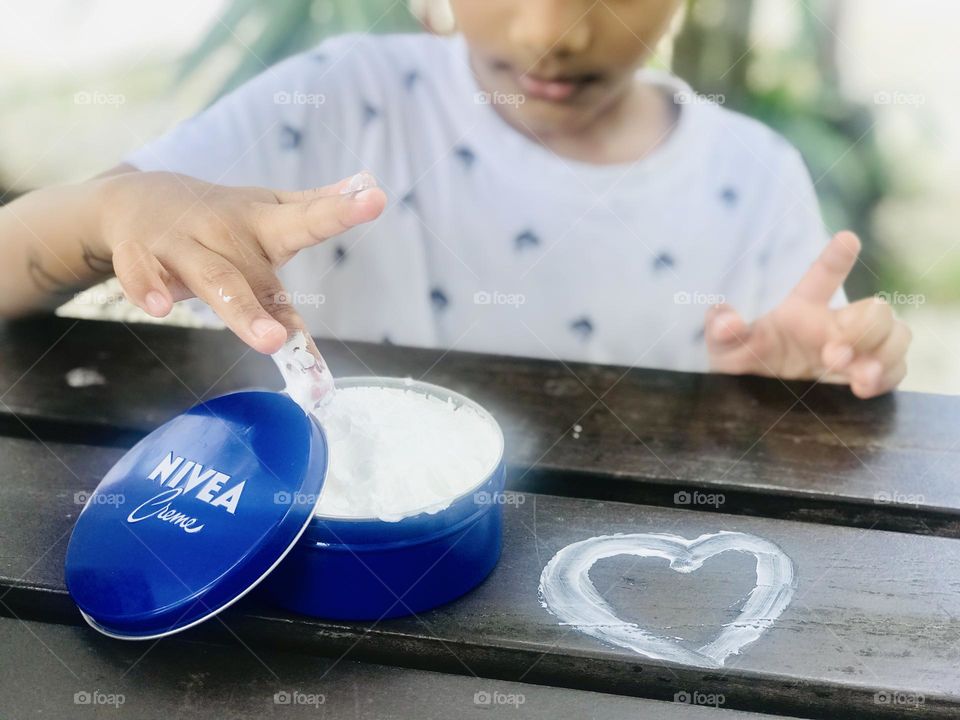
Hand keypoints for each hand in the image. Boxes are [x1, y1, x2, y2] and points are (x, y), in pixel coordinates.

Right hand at [96, 170, 385, 353]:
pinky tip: (160, 307)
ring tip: (268, 341)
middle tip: (293, 338)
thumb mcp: (267, 206)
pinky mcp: (139, 253)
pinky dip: (148, 289)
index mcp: (261, 225)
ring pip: (211, 279)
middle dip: (271, 307)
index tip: (375, 199)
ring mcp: (180, 242)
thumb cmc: (218, 214)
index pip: (306, 219)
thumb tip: (368, 187)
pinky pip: (140, 273)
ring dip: (239, 310)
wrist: (134, 196)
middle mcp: (225, 232)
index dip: (340, 211)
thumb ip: (315, 207)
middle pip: (251, 275)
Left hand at [705, 232, 911, 398]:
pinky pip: (898, 369)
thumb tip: (726, 320)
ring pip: (897, 334)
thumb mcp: (724, 349)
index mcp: (802, 309)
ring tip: (859, 378)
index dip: (835, 257)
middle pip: (876, 309)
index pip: (823, 276)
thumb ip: (721, 330)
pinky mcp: (866, 375)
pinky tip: (864, 389)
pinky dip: (889, 376)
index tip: (847, 238)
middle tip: (832, 356)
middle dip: (864, 331)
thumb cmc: (742, 364)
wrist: (754, 401)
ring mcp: (855, 350)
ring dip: (885, 353)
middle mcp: (835, 325)